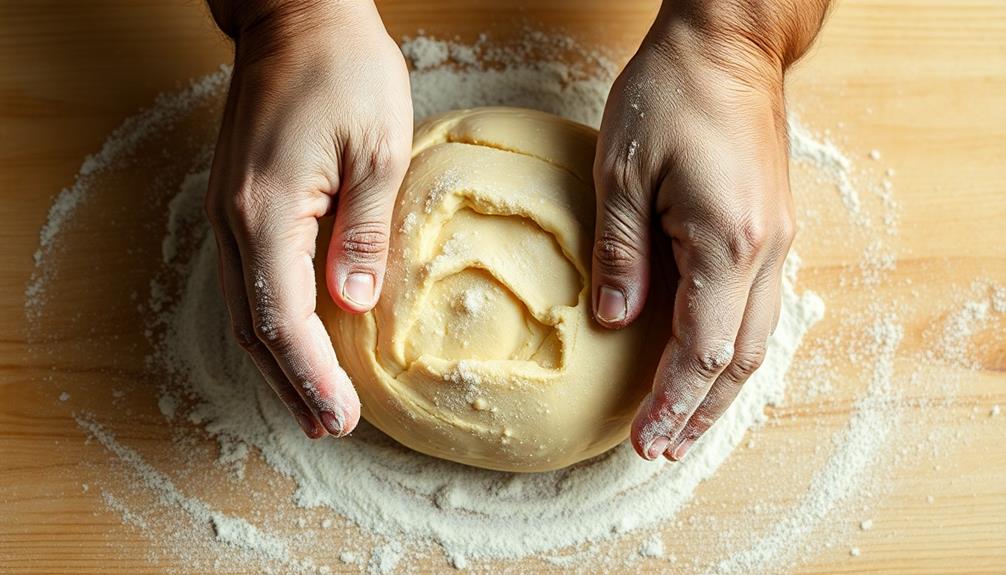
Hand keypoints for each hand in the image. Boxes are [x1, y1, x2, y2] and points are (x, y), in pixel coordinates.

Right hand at [204, 1, 412, 437]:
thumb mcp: (377, 151)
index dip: (312, 375)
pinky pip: (249, 279)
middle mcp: (236, 219)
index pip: (284, 319)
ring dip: (279, 360)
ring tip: (313, 402)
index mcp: (268, 210)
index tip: (342, 415)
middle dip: (292, 383)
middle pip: (254, 327)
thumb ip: (361, 234)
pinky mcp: (240, 201)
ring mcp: (230, 210)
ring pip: (245, 308)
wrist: (296, 16)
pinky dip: (272, 322)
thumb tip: (351, 306)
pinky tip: (297, 341)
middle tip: (329, 427)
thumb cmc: (345, 70)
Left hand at [592, 2, 827, 460]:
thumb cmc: (671, 94)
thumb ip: (621, 254)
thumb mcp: (623, 171)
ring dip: (721, 387)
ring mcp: (775, 239)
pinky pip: (756, 306)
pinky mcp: (769, 226)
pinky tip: (707, 361)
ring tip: (686, 424)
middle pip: (739, 358)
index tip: (643, 440)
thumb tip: (615, 322)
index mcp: (729, 242)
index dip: (672, 402)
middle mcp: (766, 250)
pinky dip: (730, 346)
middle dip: (700, 410)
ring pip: (756, 338)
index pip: (702, 349)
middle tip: (662, 450)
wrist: (728, 44)